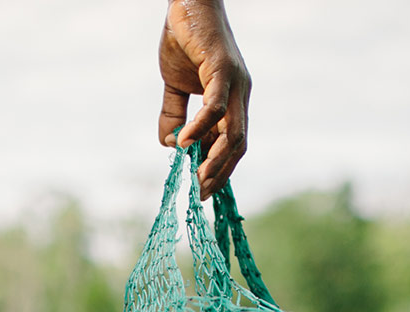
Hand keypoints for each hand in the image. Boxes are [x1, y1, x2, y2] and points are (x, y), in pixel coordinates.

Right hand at [158, 0, 249, 198]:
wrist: (187, 0)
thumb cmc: (184, 39)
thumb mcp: (175, 84)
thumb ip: (174, 114)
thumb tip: (168, 145)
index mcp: (233, 99)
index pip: (232, 142)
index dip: (220, 168)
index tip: (203, 191)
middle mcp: (240, 93)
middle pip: (238, 144)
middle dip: (221, 173)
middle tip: (202, 194)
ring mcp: (234, 82)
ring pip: (233, 132)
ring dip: (216, 159)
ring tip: (198, 178)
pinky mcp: (222, 69)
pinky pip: (216, 107)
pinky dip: (201, 128)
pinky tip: (184, 142)